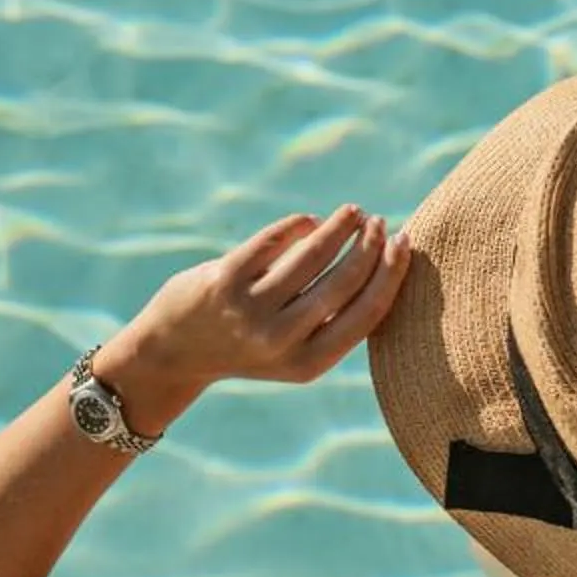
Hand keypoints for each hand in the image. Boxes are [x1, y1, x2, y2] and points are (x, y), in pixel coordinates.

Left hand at [105, 207, 413, 414]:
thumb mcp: (294, 350)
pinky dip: (299, 226)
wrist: (173, 353)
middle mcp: (280, 340)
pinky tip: (311, 221)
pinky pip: (274, 241)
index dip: (390, 273)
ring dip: (339, 228)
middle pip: (344, 282)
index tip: (403, 243)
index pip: (366, 313)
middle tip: (380, 223)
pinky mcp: (224, 280)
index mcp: (308, 363)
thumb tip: (381, 260)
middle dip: (369, 246)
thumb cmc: (247, 345)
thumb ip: (331, 320)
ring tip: (353, 213)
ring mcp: (250, 310)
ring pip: (311, 256)